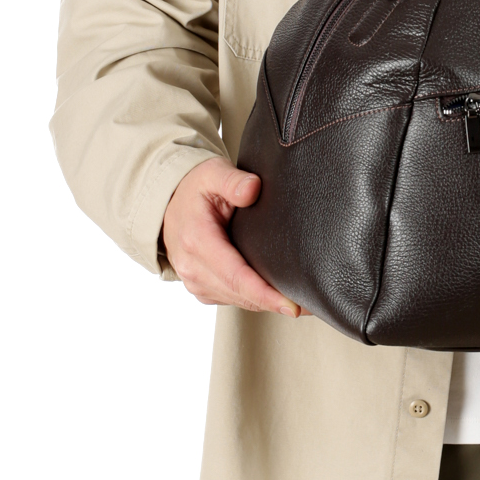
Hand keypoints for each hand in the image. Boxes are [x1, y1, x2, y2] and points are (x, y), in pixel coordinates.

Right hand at [161, 157, 304, 316]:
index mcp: (196, 241)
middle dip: (275, 303)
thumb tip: (252, 189)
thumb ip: (232, 180)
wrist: (169, 204)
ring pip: (238, 301)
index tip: (291, 305)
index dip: (265, 294)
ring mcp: (195, 281)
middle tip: (310, 306)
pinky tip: (275, 296)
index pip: (236, 276)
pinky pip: (232, 300)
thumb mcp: (212, 173)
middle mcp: (192, 267)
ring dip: (267, 304)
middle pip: (240, 294)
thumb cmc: (195, 189)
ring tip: (300, 304)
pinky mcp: (201, 289)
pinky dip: (254, 300)